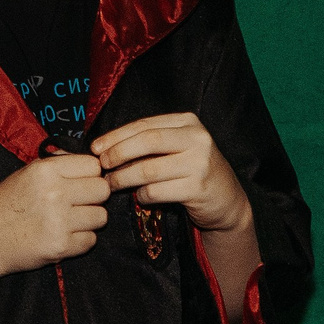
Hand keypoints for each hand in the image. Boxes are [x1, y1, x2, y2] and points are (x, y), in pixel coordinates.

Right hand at [0, 155, 108, 289]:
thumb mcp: (26, 174)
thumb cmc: (6, 204)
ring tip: (67, 221)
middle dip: (94, 198)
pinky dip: (80, 241)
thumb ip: (59, 165)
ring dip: (88, 221)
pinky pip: (91, 240)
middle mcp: (54, 193)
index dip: (90, 175)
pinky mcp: (61, 246)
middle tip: (76, 204)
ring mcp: (59, 221)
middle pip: (103, 190)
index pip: (94, 165)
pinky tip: (61, 236)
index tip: (81, 183)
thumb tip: (93, 160)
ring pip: (101, 217)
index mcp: (45, 171)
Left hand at [91, 113, 250, 233]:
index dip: (116, 136)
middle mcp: (197, 139)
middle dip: (118, 153)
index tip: (96, 148)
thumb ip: (150, 142)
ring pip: (148, 169)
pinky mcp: (198, 188)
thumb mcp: (178, 148)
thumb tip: (105, 146)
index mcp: (189, 122)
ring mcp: (200, 163)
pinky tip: (141, 197)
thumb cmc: (193, 172)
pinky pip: (157, 191)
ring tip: (112, 184)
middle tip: (102, 166)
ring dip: (123, 178)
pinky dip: (142, 195)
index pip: (145, 125)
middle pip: (147, 141)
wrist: (227, 200)